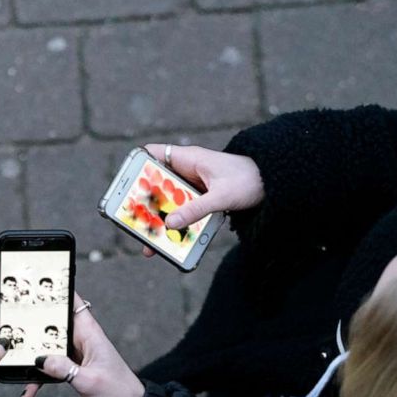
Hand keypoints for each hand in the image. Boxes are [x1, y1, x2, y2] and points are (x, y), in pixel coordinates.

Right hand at [21, 296, 144, 396]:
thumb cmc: (119, 391)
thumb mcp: (89, 381)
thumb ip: (65, 370)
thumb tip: (41, 360)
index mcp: (89, 333)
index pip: (71, 302)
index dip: (55, 290)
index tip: (33, 286)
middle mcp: (81, 338)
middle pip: (52, 322)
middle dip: (31, 323)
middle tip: (9, 323)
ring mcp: (75, 352)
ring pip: (47, 345)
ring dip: (32, 354)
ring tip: (15, 359)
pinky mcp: (72, 366)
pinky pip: (50, 365)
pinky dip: (39, 376)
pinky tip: (29, 388)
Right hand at [138, 144, 262, 257]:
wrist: (272, 184)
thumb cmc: (248, 180)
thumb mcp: (221, 197)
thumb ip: (196, 210)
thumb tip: (171, 224)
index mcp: (188, 158)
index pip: (152, 154)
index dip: (136, 167)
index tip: (124, 186)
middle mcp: (186, 170)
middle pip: (156, 184)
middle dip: (144, 203)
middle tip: (131, 221)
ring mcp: (192, 185)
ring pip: (167, 201)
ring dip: (159, 219)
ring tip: (149, 241)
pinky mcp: (200, 199)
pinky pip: (181, 211)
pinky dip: (176, 224)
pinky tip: (172, 241)